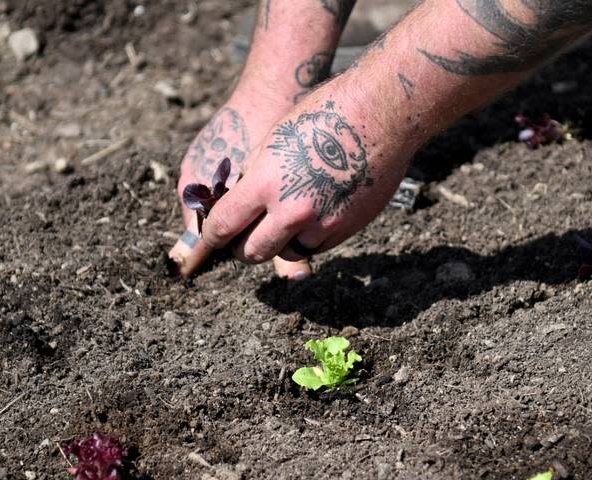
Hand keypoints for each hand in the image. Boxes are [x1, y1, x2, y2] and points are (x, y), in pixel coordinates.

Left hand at [178, 92, 409, 276]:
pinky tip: (310, 217)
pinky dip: (307, 239)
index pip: (224, 224)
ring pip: (287, 253)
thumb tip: (239, 201)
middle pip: (253, 252)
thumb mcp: (275, 139)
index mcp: (267, 183)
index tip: (210, 237)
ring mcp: (322, 223)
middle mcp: (293, 209)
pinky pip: (317, 246)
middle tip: (241, 241)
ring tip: (280, 224)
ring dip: (278, 244)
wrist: (381, 113)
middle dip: (241, 249)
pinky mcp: (347, 228)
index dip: (211, 235)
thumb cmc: (325, 115)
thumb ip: (255, 175)